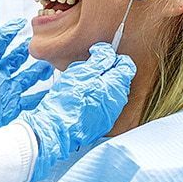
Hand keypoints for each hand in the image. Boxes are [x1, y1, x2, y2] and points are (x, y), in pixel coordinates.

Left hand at [0, 18, 53, 135]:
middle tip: (40, 44)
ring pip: (27, 77)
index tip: (20, 23)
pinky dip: (41, 96)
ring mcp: (8, 91)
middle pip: (17, 59)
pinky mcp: (14, 106)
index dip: (9, 34)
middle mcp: (0, 77)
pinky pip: (30, 99)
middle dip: (28, 51)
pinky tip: (51, 92)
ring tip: (50, 65)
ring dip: (38, 71)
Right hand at [20, 42, 135, 180]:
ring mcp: (111, 114)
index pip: (126, 65)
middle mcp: (118, 101)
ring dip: (99, 86)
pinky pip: (103, 106)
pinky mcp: (102, 123)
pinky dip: (95, 100)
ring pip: (110, 93)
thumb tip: (108, 52)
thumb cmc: (66, 101)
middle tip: (85, 71)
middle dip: (105, 72)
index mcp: (116, 86)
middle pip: (118, 79)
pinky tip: (81, 101)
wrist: (56, 129)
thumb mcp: (82, 72)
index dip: (111, 57)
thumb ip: (100, 59)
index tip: (97, 56)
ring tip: (80, 87)